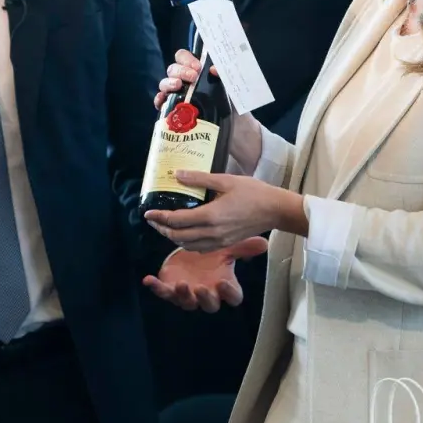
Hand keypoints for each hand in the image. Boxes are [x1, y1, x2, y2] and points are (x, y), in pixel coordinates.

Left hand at [142, 238, 268, 311]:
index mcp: (224, 286)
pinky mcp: (170, 290)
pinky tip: (149, 279)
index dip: (229, 294)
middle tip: (201, 288)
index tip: (225, 284)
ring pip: (186, 303)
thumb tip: (264, 243)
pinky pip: (163, 292)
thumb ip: (244, 247)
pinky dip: (156, 287)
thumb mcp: (226, 248)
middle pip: (209, 305)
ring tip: (180, 284)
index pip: (233, 297)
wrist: (189, 255)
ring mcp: (188, 294)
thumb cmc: (211, 256)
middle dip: (205, 299)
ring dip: (182, 295)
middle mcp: (207, 294)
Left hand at [143, 171, 302, 251]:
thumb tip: (176, 174)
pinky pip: (199, 248)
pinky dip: (187, 243)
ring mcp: (219, 241)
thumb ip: (199, 179)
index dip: (159, 218)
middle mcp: (212, 232)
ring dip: (173, 237)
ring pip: (187, 245)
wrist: (275, 210)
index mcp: (211, 216)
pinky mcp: (225, 244)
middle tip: (153, 220)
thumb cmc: (253, 192)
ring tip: (166, 226)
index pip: (177, 220)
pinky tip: (185, 233)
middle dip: (162, 229)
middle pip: (178, 236)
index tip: (147, 213)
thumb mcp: (225, 180)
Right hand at [154, 49, 263, 173]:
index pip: (185, 57)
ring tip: (177, 86)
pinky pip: (162, 103)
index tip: (197, 67)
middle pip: (173, 69)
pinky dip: (159, 99)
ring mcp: (180, 96)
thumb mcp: (234, 89)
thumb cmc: (236, 106)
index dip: (187, 59)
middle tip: (192, 77)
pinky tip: (163, 100)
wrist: (238, 131)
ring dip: (168, 82)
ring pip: (165, 83)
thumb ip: (225, 76)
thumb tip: (213, 69)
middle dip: (180, 70)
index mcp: (199, 72)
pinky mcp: (175, 112)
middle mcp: (187, 82)